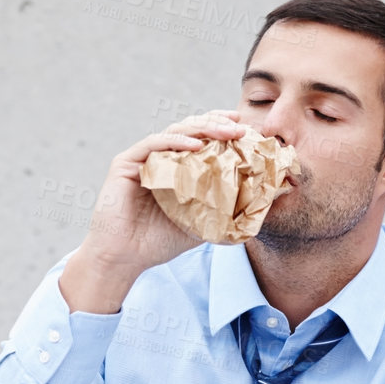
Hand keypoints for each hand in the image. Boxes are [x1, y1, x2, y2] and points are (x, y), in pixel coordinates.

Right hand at [79, 109, 246, 271]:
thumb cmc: (157, 243)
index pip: (199, 139)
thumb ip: (222, 210)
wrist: (123, 259)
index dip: (220, 129)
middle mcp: (157, 158)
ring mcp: (140, 159)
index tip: (245, 128)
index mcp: (174, 168)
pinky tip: (197, 144)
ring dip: (202, 128)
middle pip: (189, 130)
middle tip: (241, 126)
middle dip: (217, 124)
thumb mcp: (199, 224)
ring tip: (227, 132)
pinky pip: (153, 144)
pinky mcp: (125, 164)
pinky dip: (176, 142)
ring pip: (174, 132)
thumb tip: (261, 202)